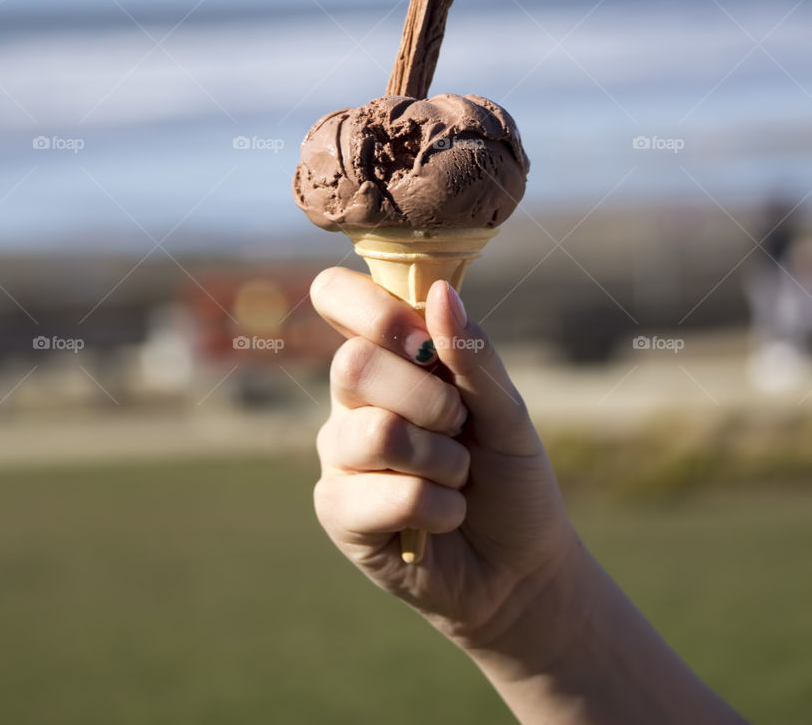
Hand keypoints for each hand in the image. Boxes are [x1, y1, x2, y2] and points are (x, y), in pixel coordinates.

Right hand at [311, 267, 581, 662]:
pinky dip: (440, 507)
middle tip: (459, 425)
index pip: (335, 294)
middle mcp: (351, 398)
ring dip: (442, 460)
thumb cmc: (508, 474)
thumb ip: (471, 354)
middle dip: (430, 399)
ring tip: (457, 476)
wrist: (521, 564)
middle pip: (354, 364)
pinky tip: (446, 517)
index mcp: (385, 354)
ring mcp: (337, 453)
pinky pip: (389, 494)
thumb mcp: (506, 408)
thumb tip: (439, 292)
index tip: (423, 340)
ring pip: (376, 433)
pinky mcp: (336, 511)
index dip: (371, 307)